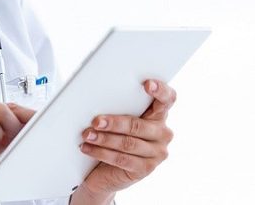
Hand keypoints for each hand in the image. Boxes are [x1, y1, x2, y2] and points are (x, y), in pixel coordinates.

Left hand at [77, 79, 175, 198]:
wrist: (108, 170)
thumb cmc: (114, 136)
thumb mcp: (119, 120)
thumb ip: (118, 108)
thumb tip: (95, 97)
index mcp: (159, 115)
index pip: (167, 99)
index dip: (160, 91)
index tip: (147, 84)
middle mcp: (163, 133)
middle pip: (138, 125)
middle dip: (114, 123)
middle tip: (96, 121)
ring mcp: (157, 153)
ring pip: (128, 143)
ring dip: (104, 139)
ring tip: (87, 134)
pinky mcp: (145, 169)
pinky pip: (122, 159)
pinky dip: (101, 153)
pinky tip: (87, 148)